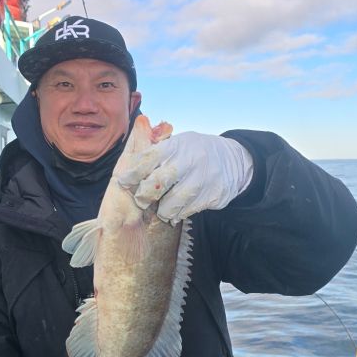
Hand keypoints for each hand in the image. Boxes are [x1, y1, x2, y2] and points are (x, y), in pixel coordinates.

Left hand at [117, 132, 253, 223]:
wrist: (233, 160)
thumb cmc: (196, 152)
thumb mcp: (179, 143)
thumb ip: (155, 149)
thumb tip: (128, 160)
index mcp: (176, 146)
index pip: (147, 159)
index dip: (132, 173)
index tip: (123, 182)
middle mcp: (189, 161)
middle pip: (157, 184)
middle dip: (144, 195)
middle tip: (140, 200)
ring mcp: (202, 179)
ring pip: (171, 203)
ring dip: (162, 209)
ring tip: (161, 209)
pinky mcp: (212, 196)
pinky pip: (187, 211)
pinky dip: (178, 214)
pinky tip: (176, 211)